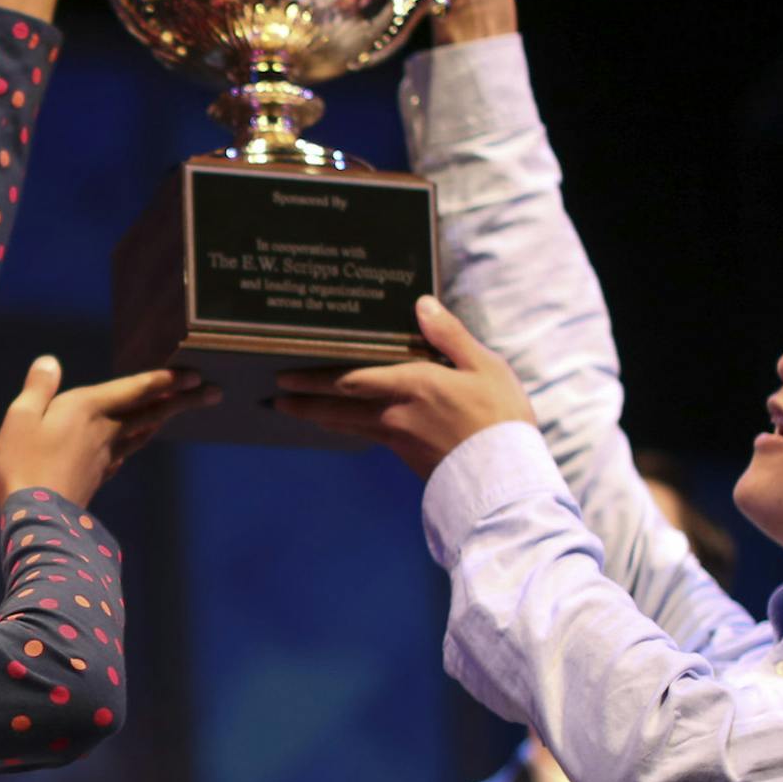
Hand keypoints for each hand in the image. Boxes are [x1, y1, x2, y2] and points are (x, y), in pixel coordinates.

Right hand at [0, 359, 216, 509]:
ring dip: (165, 417)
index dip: (167, 380)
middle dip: (184, 400)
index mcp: (90, 408)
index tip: (195, 374)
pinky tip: (139, 439)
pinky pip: (129, 449)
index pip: (137, 389)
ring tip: (180, 408)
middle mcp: (106, 429)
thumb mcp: (21, 416)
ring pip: (144, 430)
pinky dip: (141, 438)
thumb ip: (39, 387)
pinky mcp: (101, 474)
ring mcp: (107, 454)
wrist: (37, 516)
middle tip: (214, 392)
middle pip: (152, 411)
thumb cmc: (23, 462)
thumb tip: (49, 361)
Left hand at [273, 296, 533, 478]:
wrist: (506, 477)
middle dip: (305, 401)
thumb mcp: (483, 366)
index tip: (286, 375)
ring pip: (350, 425)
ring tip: (298, 412)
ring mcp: (400, 441)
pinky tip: (346, 427)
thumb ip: (449, 335)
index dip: (315, 377)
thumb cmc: (500, 416)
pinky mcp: (409, 460)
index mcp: (413, 385)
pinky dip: (349, 430)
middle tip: (277, 398)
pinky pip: (368, 439)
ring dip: (320, 417)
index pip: (351, 378)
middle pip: (339, 406)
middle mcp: (397, 414)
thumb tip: (421, 304)